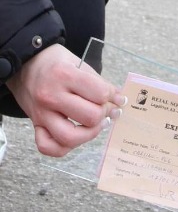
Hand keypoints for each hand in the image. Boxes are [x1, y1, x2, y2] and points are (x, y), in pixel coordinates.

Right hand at [6, 44, 126, 156]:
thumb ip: (101, 84)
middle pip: (90, 117)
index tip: (116, 98)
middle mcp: (50, 96)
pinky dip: (63, 147)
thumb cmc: (56, 64)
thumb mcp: (80, 64)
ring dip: (89, 134)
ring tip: (95, 125)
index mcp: (64, 75)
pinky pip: (48, 147)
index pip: (100, 94)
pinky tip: (75, 136)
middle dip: (104, 114)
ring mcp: (41, 113)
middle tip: (105, 109)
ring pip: (70, 138)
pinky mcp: (35, 125)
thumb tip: (120, 102)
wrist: (24, 66)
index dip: (114, 97)